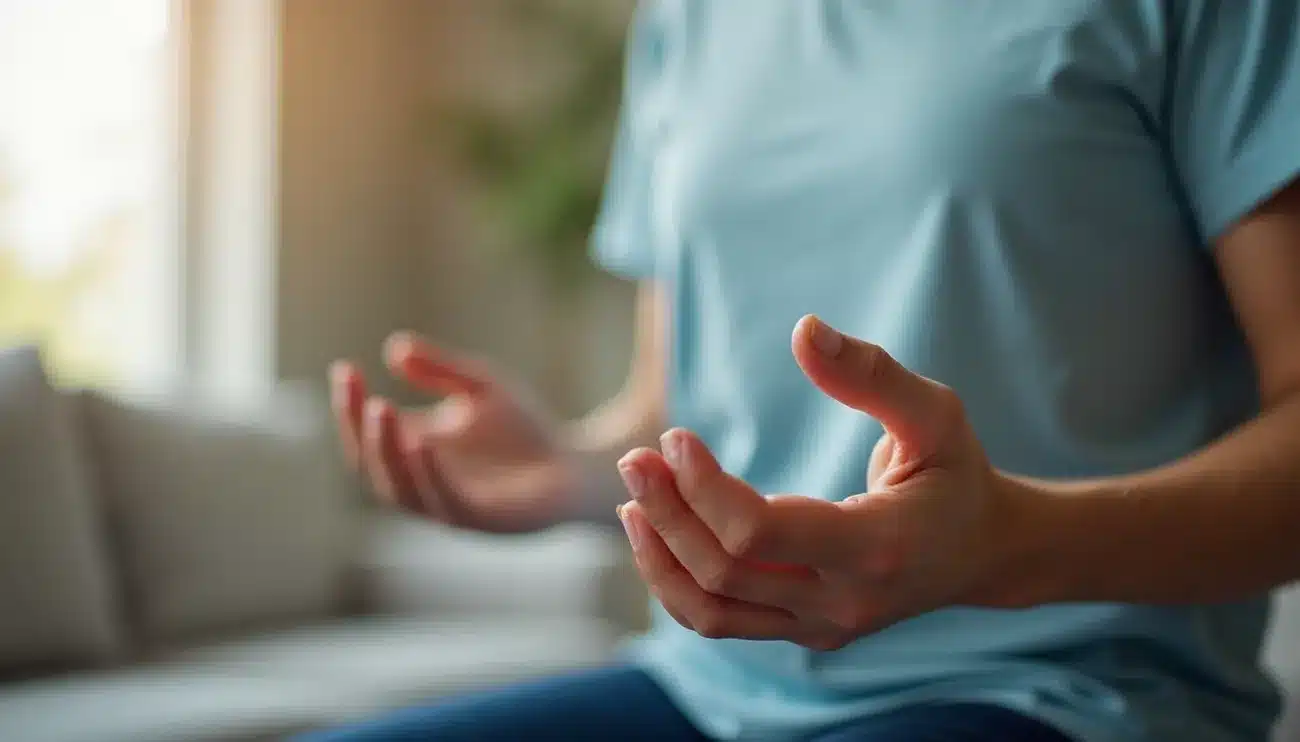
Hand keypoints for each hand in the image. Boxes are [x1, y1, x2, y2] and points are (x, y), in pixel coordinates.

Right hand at [331, 332, 576, 532]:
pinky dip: (429, 475)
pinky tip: (422, 441)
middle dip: (362, 432)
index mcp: (414, 456)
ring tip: (382, 411)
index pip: (366, 435)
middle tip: (364, 397)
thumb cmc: (526, 430)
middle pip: (371, 468)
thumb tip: (394, 347)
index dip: (350, 406)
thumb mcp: (480, 386)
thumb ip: (440, 369)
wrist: (578, 466)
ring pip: (400, 491)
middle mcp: (422, 486)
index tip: (345, 370)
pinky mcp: (482, 521)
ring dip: (387, 453)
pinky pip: (445, 502)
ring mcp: (449, 507)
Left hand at [615, 315, 1034, 649]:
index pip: (759, 533)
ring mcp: (822, 627)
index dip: (704, 487)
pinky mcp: (804, 633)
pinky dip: (677, 584)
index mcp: (879, 546)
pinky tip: (657, 535)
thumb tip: (803, 328)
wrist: (983, 553)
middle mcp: (845, 601)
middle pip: (723, 572)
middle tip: (636, 459)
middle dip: (668, 512)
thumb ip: (871, 373)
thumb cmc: (955, 471)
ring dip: (659, 556)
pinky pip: (722, 621)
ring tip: (633, 499)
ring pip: (711, 611)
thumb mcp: (934, 412)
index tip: (677, 437)